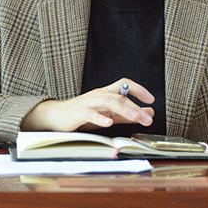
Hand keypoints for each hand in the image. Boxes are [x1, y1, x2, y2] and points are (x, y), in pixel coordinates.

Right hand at [21, 78, 154, 131]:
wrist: (56, 116)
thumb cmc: (83, 114)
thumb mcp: (108, 114)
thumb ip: (127, 114)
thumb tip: (148, 113)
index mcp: (105, 93)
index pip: (125, 85)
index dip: (139, 90)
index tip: (151, 99)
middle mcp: (98, 95)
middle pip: (119, 95)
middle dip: (135, 107)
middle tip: (148, 117)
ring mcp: (88, 103)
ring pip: (108, 101)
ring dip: (124, 109)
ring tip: (136, 117)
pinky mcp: (78, 113)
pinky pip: (90, 114)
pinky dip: (100, 118)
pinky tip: (108, 123)